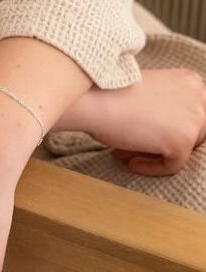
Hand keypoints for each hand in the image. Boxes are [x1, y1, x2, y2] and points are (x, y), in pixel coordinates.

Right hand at [59, 69, 205, 175]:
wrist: (96, 99)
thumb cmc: (109, 97)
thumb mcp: (146, 96)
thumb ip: (162, 110)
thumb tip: (157, 136)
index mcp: (190, 82)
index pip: (191, 114)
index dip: (168, 129)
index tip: (145, 138)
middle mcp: (198, 97)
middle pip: (194, 133)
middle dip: (165, 144)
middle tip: (135, 150)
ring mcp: (194, 119)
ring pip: (185, 149)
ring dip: (157, 156)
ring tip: (129, 156)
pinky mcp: (182, 140)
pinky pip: (173, 165)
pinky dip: (152, 168)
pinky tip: (131, 163)